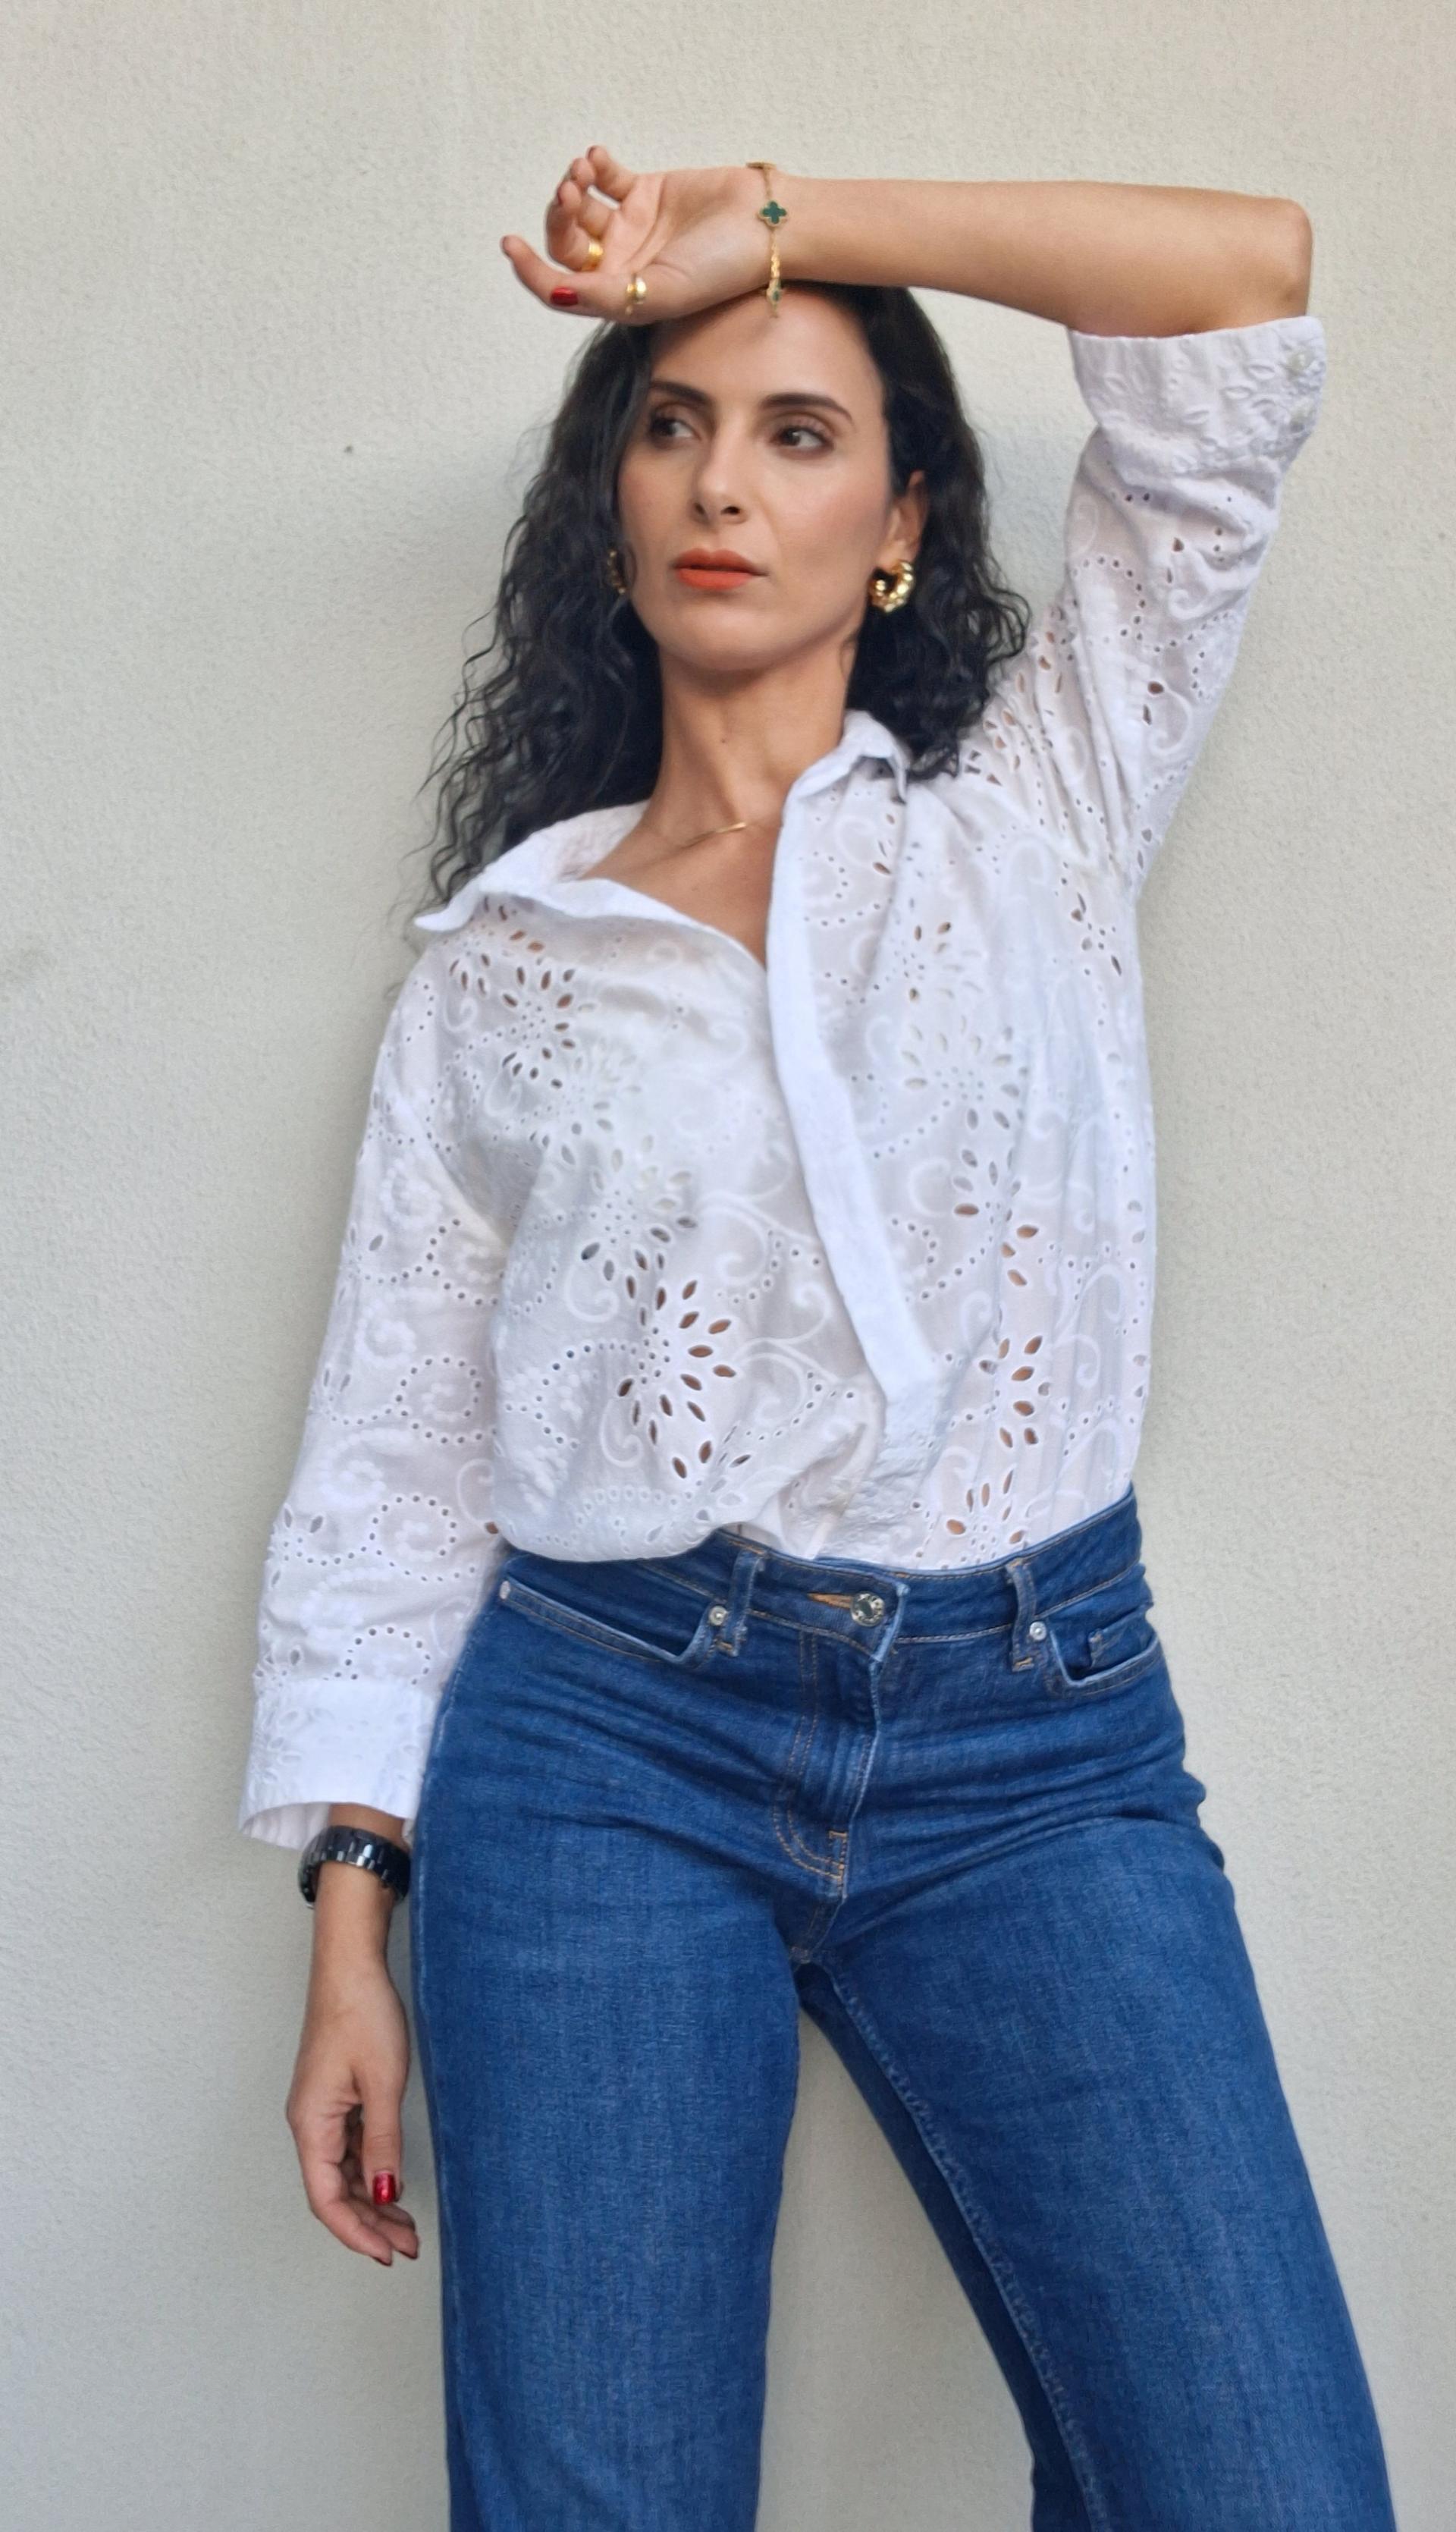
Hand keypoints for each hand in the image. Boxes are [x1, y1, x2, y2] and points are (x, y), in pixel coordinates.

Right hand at [286, 1956, 420, 2263]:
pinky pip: (350, 2147)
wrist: (351, 1966)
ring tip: (406, 2224)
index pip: (325, 2199)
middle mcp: (310, 2123)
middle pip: (333, 2191)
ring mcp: (322, 2110)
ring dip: (372, 2199)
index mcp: (310, 2124)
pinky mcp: (336, 2096)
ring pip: (342, 2172)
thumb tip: (384, 2192)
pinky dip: (371, 2169)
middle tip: (408, 2245)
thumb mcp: (382, 2083)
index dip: (355, 2233)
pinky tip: (393, 2179)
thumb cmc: (361, 2014)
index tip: (387, 2255)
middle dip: (369, 2223)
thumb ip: (382, 2142)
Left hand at [500, 146, 778, 323]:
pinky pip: (606, 177)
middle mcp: (621, 265)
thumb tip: (554, 295)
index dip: (531, 270)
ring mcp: (632, 228)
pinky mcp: (646, 193)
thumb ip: (604, 295)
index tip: (511, 244)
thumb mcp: (659, 293)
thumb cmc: (720, 271)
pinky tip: (598, 158)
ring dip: (572, 186)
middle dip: (558, 216)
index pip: (561, 288)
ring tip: (583, 172)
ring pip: (580, 208)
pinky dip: (594, 164)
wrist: (765, 227)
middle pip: (566, 244)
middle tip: (570, 192)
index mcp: (620, 298)